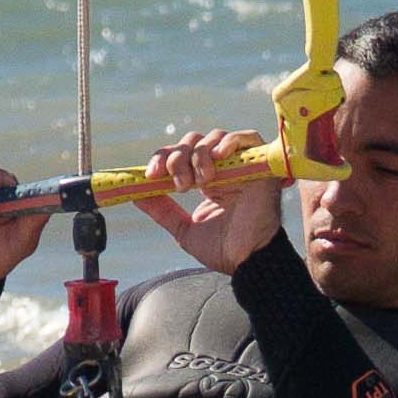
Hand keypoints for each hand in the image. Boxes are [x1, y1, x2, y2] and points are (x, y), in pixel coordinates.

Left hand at [127, 128, 282, 270]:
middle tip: (179, 184)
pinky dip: (230, 141)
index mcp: (206, 181)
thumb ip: (162, 210)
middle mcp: (223, 169)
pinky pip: (248, 138)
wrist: (248, 261)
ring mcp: (242, 165)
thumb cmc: (223, 250)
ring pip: (215, 137)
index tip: (151, 175)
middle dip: (178, 158)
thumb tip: (136, 194)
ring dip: (200, 154)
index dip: (163, 158)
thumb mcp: (184, 229)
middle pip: (194, 141)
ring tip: (201, 182)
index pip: (180, 154)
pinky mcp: (261, 165)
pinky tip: (218, 156)